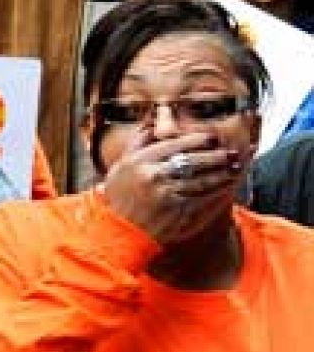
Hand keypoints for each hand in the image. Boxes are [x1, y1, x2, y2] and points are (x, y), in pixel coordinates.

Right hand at [101, 129, 242, 246]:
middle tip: (232, 154)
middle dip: (217, 156)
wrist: (118, 230)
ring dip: (222, 174)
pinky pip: (203, 199)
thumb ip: (138, 142)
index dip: (198, 140)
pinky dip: (218, 192)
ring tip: (234, 168)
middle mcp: (153, 176)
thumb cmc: (120, 196)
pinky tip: (227, 187)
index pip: (176, 144)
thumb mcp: (121, 165)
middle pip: (193, 161)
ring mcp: (166, 195)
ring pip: (202, 180)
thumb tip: (153, 121)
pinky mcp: (176, 213)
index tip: (213, 138)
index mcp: (140, 161)